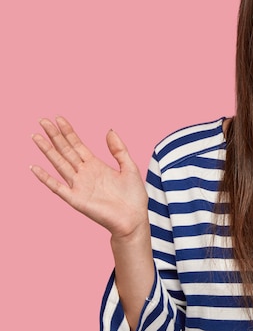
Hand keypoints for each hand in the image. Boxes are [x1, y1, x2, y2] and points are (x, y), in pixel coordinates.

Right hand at [31, 116, 148, 238]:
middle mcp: (84, 174)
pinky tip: (35, 167)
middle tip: (42, 120)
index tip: (58, 118)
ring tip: (36, 136)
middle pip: (66, 151)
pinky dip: (46, 178)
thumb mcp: (129, 167)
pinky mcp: (76, 199)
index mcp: (96, 165)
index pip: (77, 145)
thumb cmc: (133, 196)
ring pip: (59, 164)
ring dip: (47, 151)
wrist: (134, 219)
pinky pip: (57, 187)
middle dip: (54, 136)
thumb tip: (109, 130)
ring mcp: (79, 185)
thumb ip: (119, 150)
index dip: (68, 132)